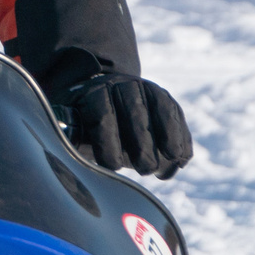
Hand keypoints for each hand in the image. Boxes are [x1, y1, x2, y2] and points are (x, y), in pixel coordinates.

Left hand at [65, 74, 191, 178]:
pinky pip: (175, 112)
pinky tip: (182, 157)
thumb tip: (78, 167)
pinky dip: (181, 135)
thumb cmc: (84, 126)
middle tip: (145, 169)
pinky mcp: (163, 97)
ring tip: (171, 159)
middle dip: (142, 142)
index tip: (112, 166)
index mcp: (92, 93)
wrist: (101, 102)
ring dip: (168, 135)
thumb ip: (73, 143)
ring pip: (159, 107)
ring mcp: (143, 88)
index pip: (101, 113)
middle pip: (134, 111)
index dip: (108, 141)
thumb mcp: (72, 131)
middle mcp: (119, 85)